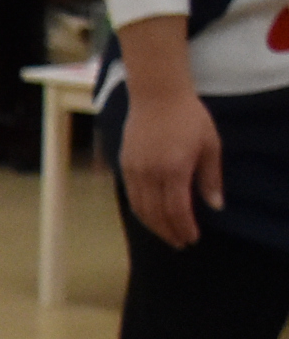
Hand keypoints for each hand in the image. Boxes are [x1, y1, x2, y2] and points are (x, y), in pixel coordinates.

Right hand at [116, 15, 221, 247]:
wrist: (156, 95)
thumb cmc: (189, 117)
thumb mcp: (210, 144)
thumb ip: (211, 177)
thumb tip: (215, 205)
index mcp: (174, 169)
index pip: (177, 209)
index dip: (184, 227)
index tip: (192, 238)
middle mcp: (150, 174)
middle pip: (156, 214)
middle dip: (168, 232)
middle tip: (180, 243)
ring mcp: (134, 170)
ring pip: (140, 208)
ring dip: (153, 225)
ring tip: (166, 234)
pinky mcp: (124, 165)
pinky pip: (131, 196)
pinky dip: (141, 211)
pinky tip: (151, 215)